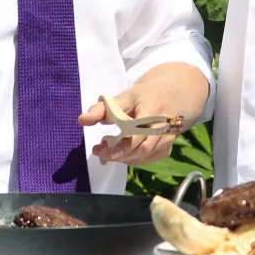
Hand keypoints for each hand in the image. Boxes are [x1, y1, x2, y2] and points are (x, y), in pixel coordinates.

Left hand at [79, 64, 206, 165]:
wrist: (173, 95)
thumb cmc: (145, 96)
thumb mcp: (123, 97)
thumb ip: (102, 109)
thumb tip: (82, 121)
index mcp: (153, 109)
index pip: (138, 133)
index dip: (120, 145)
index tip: (102, 148)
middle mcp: (164, 126)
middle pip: (142, 148)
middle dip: (119, 154)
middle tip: (100, 153)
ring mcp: (168, 138)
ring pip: (144, 155)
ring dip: (123, 157)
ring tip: (106, 153)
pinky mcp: (167, 147)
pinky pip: (149, 158)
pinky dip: (133, 159)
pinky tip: (122, 154)